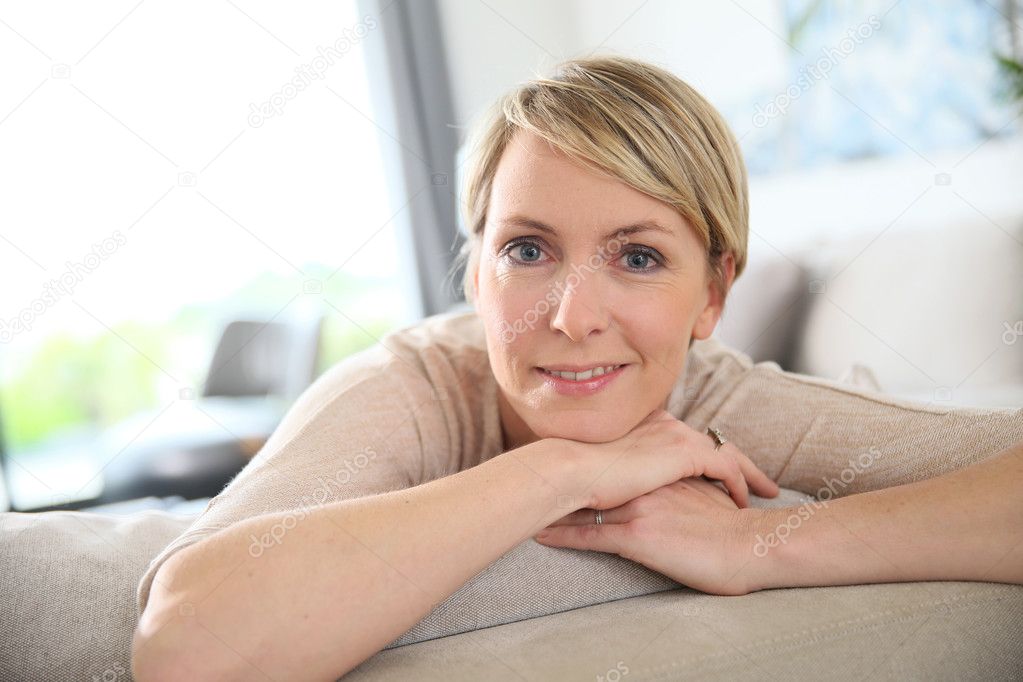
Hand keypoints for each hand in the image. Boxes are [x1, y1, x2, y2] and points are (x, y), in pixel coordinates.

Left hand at [534, 476, 767, 595]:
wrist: (752, 546)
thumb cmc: (735, 529)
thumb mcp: (707, 494)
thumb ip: (685, 483)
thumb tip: (669, 486)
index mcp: (662, 471)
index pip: (616, 464)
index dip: (588, 462)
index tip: (561, 458)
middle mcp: (646, 484)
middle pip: (594, 478)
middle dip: (563, 476)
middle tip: (531, 470)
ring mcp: (640, 508)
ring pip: (585, 504)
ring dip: (554, 504)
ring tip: (526, 499)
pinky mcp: (639, 536)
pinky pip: (591, 536)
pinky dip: (563, 536)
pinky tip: (541, 535)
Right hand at [561, 408, 778, 510]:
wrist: (569, 470)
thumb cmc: (575, 475)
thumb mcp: (602, 469)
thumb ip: (620, 472)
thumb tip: (623, 489)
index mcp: (646, 423)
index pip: (689, 438)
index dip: (710, 456)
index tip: (725, 473)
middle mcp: (665, 423)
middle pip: (714, 442)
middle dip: (741, 463)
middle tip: (763, 484)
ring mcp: (675, 435)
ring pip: (727, 452)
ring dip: (747, 474)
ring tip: (764, 493)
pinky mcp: (683, 452)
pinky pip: (725, 467)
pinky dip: (738, 483)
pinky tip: (743, 501)